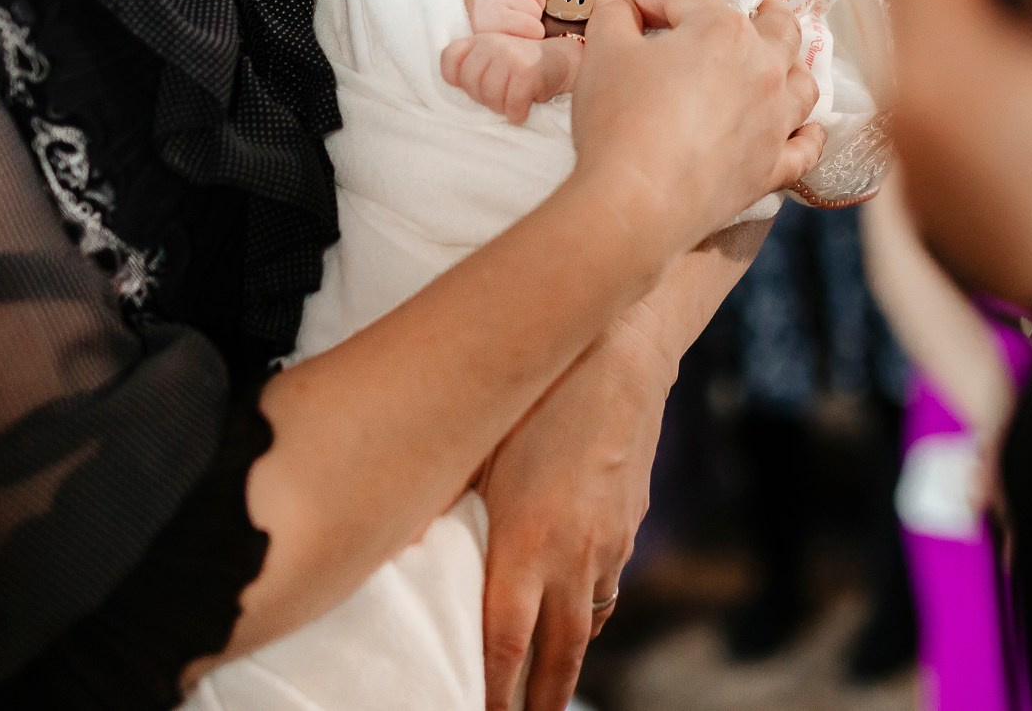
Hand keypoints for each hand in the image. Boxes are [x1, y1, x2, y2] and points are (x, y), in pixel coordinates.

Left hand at [441, 33, 584, 123]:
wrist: (564, 60)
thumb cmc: (526, 66)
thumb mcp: (496, 59)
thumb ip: (475, 68)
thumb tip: (458, 93)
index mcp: (480, 40)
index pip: (450, 57)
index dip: (455, 78)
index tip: (475, 86)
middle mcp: (492, 43)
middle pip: (469, 83)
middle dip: (484, 98)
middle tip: (501, 97)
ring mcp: (509, 55)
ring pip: (490, 96)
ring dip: (502, 108)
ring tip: (513, 102)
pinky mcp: (526, 71)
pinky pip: (512, 103)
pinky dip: (517, 113)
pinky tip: (523, 111)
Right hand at [465, 0, 557, 37]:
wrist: (461, 40)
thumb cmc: (488, 21)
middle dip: (537, 6)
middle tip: (522, 17)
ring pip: (535, 8)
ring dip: (533, 22)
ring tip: (515, 28)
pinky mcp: (495, 18)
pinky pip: (532, 25)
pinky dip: (531, 35)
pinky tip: (517, 37)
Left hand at [480, 310, 673, 710]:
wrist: (623, 355)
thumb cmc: (539, 394)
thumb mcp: (479, 449)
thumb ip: (444, 506)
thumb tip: (400, 543)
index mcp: (525, 547)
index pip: (505, 646)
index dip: (492, 693)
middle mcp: (571, 558)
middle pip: (559, 656)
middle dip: (542, 700)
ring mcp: (609, 544)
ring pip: (588, 621)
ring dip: (566, 655)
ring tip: (548, 683)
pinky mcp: (631, 523)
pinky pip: (608, 584)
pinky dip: (590, 608)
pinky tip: (578, 608)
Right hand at [570, 0, 823, 254]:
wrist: (636, 202)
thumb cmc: (619, 121)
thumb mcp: (602, 50)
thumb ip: (616, 14)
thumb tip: (627, 8)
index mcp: (723, 30)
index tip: (629, 11)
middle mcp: (764, 68)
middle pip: (776, 26)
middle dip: (760, 11)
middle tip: (751, 8)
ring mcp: (776, 119)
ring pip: (802, 82)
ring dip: (791, 68)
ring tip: (778, 66)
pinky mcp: (774, 166)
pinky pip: (807, 146)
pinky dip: (807, 134)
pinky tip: (801, 130)